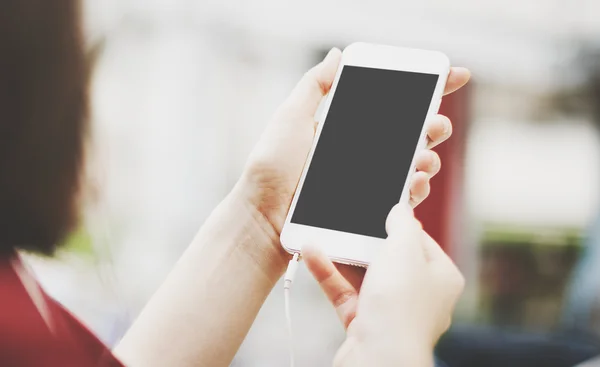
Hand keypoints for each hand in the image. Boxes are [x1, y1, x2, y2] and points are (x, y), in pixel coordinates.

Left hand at [239, 47, 469, 255]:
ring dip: (429, 157)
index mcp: (346, 126)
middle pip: (410, 134)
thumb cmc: (273, 166)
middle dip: (435, 124)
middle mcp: (361, 152)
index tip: (450, 74)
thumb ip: (316, 86)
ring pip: (413, 165)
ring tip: (426, 157)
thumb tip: (337, 54)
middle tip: (438, 124)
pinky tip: (417, 181)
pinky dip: (416, 188)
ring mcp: (367, 180)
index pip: (390, 103)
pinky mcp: (368, 207)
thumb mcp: (292, 117)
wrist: (264, 215)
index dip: (424, 89)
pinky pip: (401, 197)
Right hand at [304, 205, 464, 365]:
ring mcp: (391, 312)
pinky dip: (330, 274)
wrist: (379, 359)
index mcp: (441, 277)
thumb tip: (402, 209)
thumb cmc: (400, 307)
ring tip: (323, 233)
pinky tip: (314, 254)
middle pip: (390, 257)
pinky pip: (346, 292)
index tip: (380, 209)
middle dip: (364, 239)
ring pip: (364, 275)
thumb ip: (403, 223)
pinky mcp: (365, 324)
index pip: (420, 240)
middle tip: (348, 220)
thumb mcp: (405, 248)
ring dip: (343, 255)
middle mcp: (419, 296)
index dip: (400, 223)